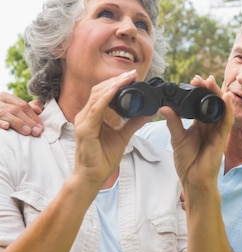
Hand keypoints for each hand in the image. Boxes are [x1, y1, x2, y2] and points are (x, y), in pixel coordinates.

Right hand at [0, 92, 43, 135]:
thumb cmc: (2, 112)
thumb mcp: (12, 107)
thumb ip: (26, 108)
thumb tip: (38, 110)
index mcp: (5, 97)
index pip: (22, 105)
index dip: (33, 116)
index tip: (41, 127)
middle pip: (16, 109)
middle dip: (28, 121)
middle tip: (37, 131)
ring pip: (5, 113)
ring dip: (18, 123)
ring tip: (27, 132)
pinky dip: (0, 122)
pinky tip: (6, 126)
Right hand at [73, 70, 153, 188]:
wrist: (93, 177)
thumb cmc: (103, 158)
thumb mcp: (123, 136)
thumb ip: (134, 123)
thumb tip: (148, 112)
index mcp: (92, 115)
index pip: (103, 92)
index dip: (117, 83)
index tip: (133, 77)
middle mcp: (85, 115)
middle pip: (99, 90)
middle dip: (117, 80)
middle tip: (133, 74)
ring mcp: (83, 121)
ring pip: (97, 95)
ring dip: (114, 85)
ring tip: (128, 78)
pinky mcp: (85, 129)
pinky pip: (96, 109)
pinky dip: (106, 98)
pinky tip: (116, 90)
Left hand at [159, 75, 233, 189]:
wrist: (193, 180)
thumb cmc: (187, 162)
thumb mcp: (177, 139)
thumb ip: (173, 122)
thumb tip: (163, 107)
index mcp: (200, 124)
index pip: (201, 103)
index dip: (199, 91)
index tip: (193, 80)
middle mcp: (210, 126)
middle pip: (212, 103)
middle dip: (208, 89)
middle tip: (200, 78)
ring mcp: (218, 131)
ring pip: (221, 108)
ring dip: (217, 94)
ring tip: (211, 81)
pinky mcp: (222, 139)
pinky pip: (228, 121)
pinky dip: (228, 109)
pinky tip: (226, 98)